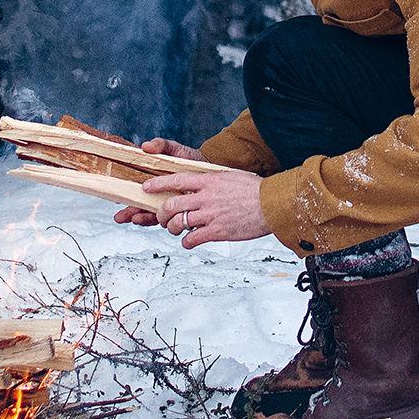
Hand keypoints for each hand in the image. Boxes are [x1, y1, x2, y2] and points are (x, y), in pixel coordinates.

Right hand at [111, 139, 208, 227]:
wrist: (210, 169)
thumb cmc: (191, 158)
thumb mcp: (174, 149)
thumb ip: (160, 145)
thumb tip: (145, 146)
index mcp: (154, 179)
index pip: (136, 187)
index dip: (126, 192)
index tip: (117, 197)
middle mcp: (158, 192)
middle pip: (140, 203)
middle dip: (129, 211)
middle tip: (120, 217)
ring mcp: (167, 201)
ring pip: (150, 212)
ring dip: (140, 217)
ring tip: (134, 218)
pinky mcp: (178, 209)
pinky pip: (165, 217)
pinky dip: (154, 220)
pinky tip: (148, 220)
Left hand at [141, 169, 268, 248]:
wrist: (272, 205)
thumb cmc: (254, 190)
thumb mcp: (229, 177)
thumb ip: (211, 181)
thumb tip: (199, 185)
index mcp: (208, 180)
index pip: (176, 180)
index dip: (158, 184)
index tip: (146, 188)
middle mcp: (205, 197)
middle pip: (171, 205)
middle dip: (161, 213)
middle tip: (161, 216)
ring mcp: (210, 215)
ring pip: (178, 223)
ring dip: (171, 228)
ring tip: (174, 229)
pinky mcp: (217, 232)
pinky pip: (192, 238)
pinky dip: (186, 242)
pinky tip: (188, 242)